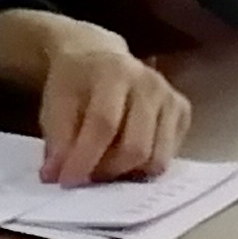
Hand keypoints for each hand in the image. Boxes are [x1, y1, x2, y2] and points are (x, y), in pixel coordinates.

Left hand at [2, 12, 191, 182]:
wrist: (98, 57)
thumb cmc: (75, 84)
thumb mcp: (55, 104)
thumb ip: (57, 140)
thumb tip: (55, 176)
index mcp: (114, 72)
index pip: (104, 124)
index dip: (85, 158)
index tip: (66, 181)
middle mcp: (149, 82)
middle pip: (135, 147)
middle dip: (107, 171)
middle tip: (87, 177)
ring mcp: (170, 97)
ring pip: (156, 158)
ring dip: (127, 174)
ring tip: (105, 165)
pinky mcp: (182, 111)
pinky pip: (169, 156)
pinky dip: (145, 166)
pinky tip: (125, 154)